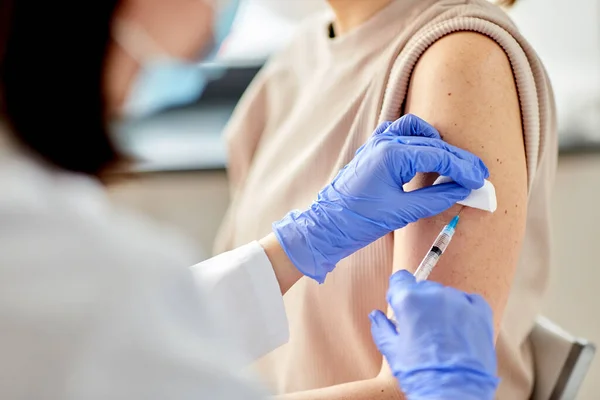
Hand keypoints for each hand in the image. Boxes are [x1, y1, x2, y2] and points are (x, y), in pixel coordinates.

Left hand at [272, 114, 488, 282]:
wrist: (326, 226)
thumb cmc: (358, 221)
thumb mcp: (402, 212)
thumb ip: (435, 198)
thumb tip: (463, 190)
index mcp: (391, 154)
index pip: (438, 155)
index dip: (463, 167)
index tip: (480, 180)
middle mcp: (384, 142)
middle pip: (431, 142)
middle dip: (457, 158)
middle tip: (477, 173)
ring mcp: (375, 144)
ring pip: (415, 131)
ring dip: (436, 143)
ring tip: (452, 163)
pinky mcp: (371, 151)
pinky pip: (398, 134)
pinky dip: (415, 140)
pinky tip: (424, 155)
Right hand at [370, 270, 498, 399]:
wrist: (455, 392)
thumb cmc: (422, 374)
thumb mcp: (392, 350)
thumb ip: (381, 327)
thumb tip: (376, 316)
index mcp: (409, 300)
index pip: (400, 279)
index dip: (398, 293)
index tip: (401, 305)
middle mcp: (435, 294)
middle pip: (422, 288)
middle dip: (419, 303)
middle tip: (420, 328)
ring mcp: (459, 301)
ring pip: (445, 295)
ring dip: (441, 307)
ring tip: (441, 334)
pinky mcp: (480, 311)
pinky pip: (468, 301)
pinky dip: (463, 310)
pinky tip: (457, 330)